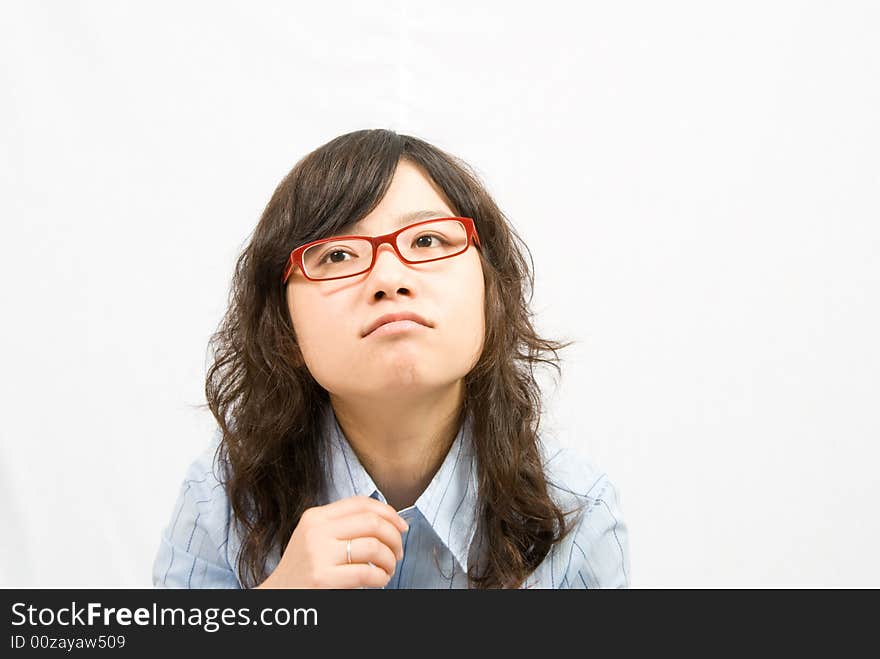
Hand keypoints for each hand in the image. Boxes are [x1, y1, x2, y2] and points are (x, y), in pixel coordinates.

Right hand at [256, 495, 408, 588]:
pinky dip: (381, 578)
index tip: (402, 527)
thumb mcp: (315, 538)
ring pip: (373, 547)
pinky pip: (367, 573)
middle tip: (398, 553)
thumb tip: (387, 521)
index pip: (361, 503)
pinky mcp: (323, 578)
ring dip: (389, 560)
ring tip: (388, 570)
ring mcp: (318, 554)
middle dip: (394, 538)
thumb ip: (342, 526)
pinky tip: (379, 581)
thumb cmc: (303, 570)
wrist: (277, 597)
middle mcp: (317, 530)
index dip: (389, 513)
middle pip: (372, 522)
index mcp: (316, 517)